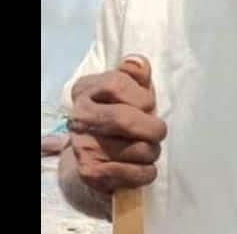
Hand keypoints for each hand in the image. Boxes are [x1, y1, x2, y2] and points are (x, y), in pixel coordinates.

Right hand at [67, 55, 166, 193]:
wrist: (93, 154)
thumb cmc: (120, 113)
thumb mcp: (128, 87)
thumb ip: (136, 72)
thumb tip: (136, 63)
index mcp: (85, 89)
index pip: (117, 84)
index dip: (143, 97)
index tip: (149, 105)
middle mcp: (79, 117)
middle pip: (125, 119)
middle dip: (153, 128)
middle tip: (158, 132)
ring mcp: (83, 146)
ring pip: (137, 149)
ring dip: (152, 152)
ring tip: (147, 149)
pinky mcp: (91, 173)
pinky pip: (134, 173)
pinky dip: (147, 172)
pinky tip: (143, 167)